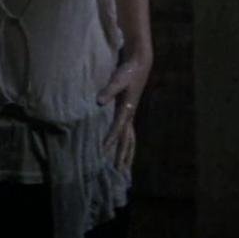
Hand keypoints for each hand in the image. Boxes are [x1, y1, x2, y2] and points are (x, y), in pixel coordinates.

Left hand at [96, 54, 150, 172]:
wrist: (139, 64)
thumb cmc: (128, 71)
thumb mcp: (117, 79)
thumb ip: (109, 90)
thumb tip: (99, 102)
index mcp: (127, 110)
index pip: (117, 129)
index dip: (110, 141)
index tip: (103, 152)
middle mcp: (130, 115)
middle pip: (127, 141)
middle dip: (123, 157)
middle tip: (119, 173)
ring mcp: (130, 115)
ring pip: (130, 140)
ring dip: (127, 154)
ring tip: (124, 169)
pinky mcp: (128, 112)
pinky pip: (127, 134)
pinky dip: (125, 144)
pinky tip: (121, 150)